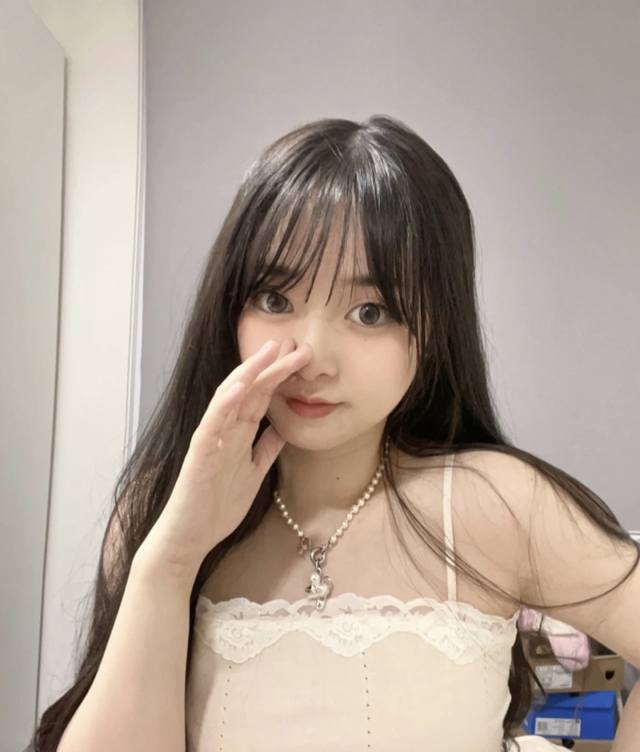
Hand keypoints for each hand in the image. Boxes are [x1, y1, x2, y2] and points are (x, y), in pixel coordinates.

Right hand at [137, 338, 311, 576]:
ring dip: (250, 373)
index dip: (279, 376)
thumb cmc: (217, 507)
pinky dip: (225, 403)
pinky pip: (213, 423)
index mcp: (239, 434)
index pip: (261, 397)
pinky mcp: (200, 452)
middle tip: (293, 343)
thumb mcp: (253, 473)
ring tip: (270, 351)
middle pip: (250, 390)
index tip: (299, 356)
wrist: (190, 537)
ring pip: (230, 397)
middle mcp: (225, 430)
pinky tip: (240, 386)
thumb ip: (265, 449)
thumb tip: (282, 428)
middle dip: (271, 366)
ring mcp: (211, 438)